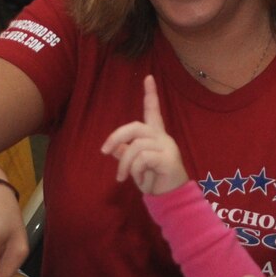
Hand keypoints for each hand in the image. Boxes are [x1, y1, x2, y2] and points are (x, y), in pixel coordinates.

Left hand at [101, 75, 188, 193]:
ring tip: (124, 178)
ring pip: (136, 146)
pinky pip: (142, 159)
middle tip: (104, 151)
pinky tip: (141, 181)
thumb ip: (126, 155)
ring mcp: (166, 147)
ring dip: (125, 164)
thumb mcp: (136, 167)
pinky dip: (136, 171)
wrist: (171, 199)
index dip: (151, 94)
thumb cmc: (155, 181)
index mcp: (156, 136)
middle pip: (135, 127)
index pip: (153, 111)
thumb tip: (113, 149)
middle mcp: (162, 138)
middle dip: (116, 137)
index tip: (148, 77)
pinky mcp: (168, 159)